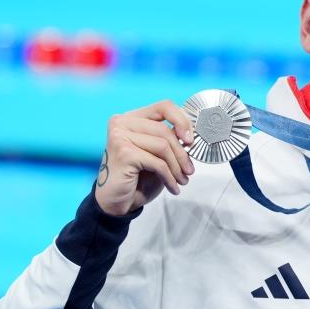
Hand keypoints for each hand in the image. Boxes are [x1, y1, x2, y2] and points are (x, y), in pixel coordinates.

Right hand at [94, 100, 194, 215]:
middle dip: (182, 153)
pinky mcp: (123, 153)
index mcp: (132, 117)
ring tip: (182, 180)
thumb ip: (170, 138)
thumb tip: (192, 133)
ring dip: (177, 167)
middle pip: (164, 130)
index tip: (190, 140)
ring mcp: (120, 136)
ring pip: (163, 146)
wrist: (117, 202)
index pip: (164, 106)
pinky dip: (169, 177)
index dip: (182, 120)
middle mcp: (122, 122)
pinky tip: (173, 187)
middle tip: (190, 171)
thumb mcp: (158, 154)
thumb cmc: (138, 177)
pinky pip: (157, 163)